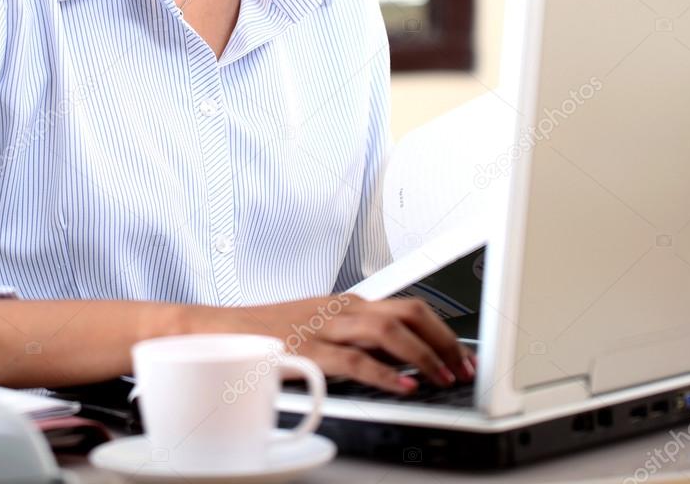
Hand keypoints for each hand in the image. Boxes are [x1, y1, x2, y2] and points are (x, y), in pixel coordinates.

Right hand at [189, 293, 476, 396]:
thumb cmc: (272, 332)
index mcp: (350, 303)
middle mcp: (343, 309)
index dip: (443, 329)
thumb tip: (399, 357)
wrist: (226, 329)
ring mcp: (327, 327)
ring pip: (389, 331)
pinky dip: (385, 374)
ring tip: (443, 377)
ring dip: (424, 355)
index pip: (409, 306)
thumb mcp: (323, 326)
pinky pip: (356, 360)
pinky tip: (404, 387)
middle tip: (463, 366)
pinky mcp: (310, 350)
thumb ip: (357, 336)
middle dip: (444, 339)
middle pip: (409, 312)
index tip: (462, 353)